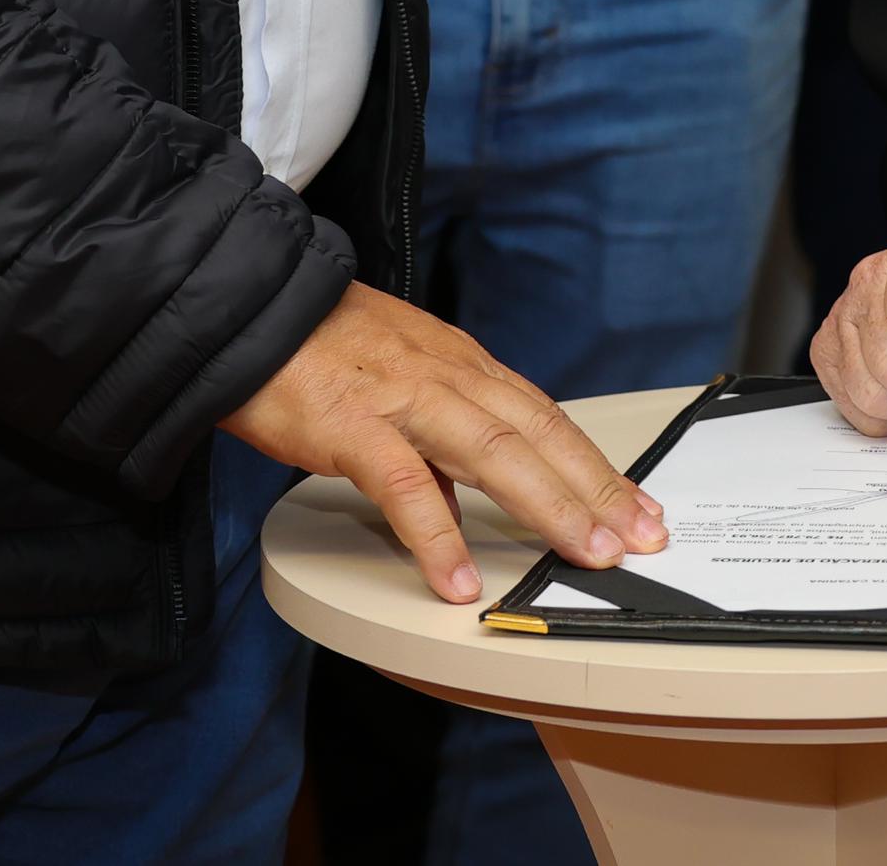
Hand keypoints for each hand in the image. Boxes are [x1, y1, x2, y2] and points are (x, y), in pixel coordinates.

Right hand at [220, 282, 662, 604]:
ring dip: (550, 506)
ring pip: (495, 453)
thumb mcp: (397, 383)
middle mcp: (447, 377)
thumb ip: (433, 440)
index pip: (547, 418)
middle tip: (640, 536)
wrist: (246, 308)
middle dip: (598, 489)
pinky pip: (403, 487)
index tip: (637, 504)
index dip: (596, 464)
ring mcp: (404, 399)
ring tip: (588, 553)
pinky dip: (437, 536)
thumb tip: (458, 501)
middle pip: (540, 435)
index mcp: (462, 367)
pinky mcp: (352, 427)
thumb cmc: (316, 348)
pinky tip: (459, 579)